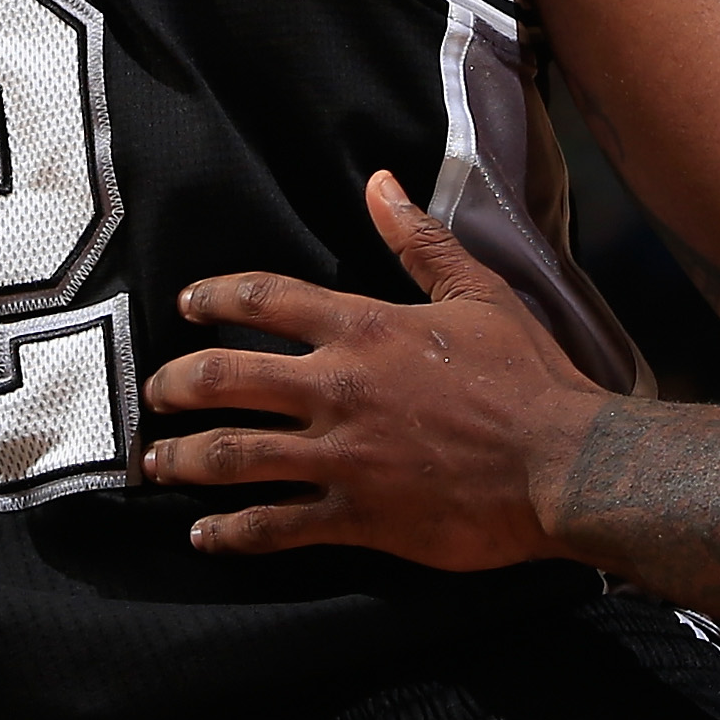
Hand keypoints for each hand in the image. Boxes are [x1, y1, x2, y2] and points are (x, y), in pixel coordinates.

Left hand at [136, 170, 619, 567]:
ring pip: (233, 454)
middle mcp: (338, 388)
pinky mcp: (357, 517)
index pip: (264, 299)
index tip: (186, 305)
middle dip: (175, 385)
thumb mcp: (479, 293)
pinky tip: (204, 535)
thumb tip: (379, 183)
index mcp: (364, 329)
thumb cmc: (530, 378)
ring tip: (155, 463)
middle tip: (154, 393)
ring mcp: (341, 456)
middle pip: (224, 378)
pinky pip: (273, 526)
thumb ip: (419, 241)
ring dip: (183, 459)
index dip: (213, 298)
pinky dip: (230, 533)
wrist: (566, 464)